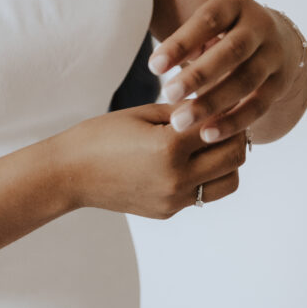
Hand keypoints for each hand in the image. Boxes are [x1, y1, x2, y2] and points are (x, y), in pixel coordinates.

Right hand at [59, 103, 246, 217]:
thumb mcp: (143, 113)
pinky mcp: (168, 211)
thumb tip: (219, 103)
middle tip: (228, 118)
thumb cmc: (101, 135)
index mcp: (169, 147)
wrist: (70, 173)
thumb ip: (184, 110)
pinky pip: (204, 194)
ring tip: (212, 142)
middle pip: (234, 156)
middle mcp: (177, 178)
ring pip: (228, 181)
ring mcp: (174, 199)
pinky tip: (190, 159)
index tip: (231, 96)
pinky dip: (207, 176)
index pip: (221, 125)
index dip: (229, 107)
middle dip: (236, 134)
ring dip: (228, 160)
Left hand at [147, 0, 301, 144]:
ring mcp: (274, 55)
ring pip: (245, 81)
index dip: (181, 43)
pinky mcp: (281, 83)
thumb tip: (163, 63)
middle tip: (167, 94)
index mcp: (234, 4)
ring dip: (211, 103)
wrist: (275, 40)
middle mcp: (260, 26)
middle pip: (231, 51)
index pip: (208, 20)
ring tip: (180, 122)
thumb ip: (188, 41)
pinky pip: (258, 106)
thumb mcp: (206, 27)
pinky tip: (207, 134)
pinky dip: (233, 122)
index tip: (153, 67)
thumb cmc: (222, 34)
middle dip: (198, 75)